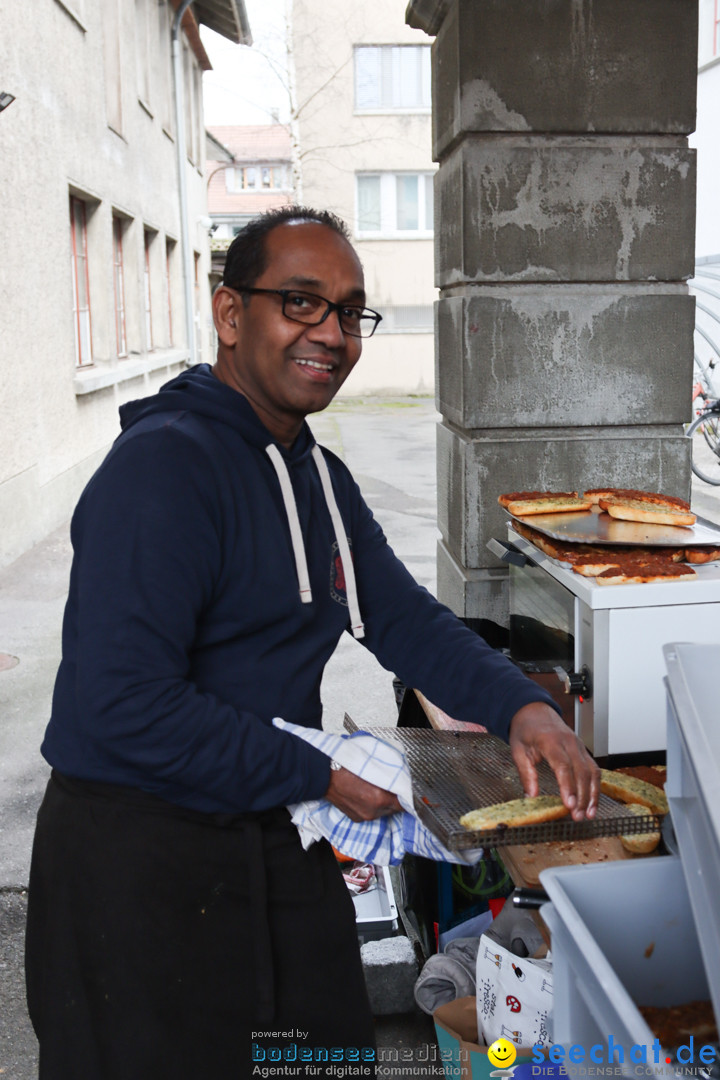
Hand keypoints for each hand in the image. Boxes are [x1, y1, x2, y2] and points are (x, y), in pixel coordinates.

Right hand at [325, 767, 402, 821]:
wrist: (325, 776)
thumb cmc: (347, 767)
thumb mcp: (373, 767)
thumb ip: (389, 775)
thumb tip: (399, 778)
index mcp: (379, 798)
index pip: (403, 804)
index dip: (405, 796)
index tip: (404, 791)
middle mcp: (373, 811)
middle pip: (394, 809)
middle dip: (393, 799)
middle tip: (390, 788)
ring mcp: (364, 816)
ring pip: (382, 812)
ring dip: (382, 804)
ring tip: (375, 791)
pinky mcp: (356, 818)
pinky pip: (371, 814)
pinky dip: (371, 807)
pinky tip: (365, 796)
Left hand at [509, 702, 599, 820]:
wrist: (534, 711)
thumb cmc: (525, 729)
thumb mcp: (518, 750)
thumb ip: (526, 773)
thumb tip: (530, 796)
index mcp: (550, 740)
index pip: (563, 765)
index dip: (568, 786)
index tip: (570, 804)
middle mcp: (569, 742)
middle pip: (581, 771)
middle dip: (582, 796)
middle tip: (578, 816)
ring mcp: (579, 745)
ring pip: (592, 771)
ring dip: (592, 794)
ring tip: (589, 814)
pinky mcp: (583, 750)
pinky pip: (593, 769)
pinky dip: (595, 787)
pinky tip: (592, 802)